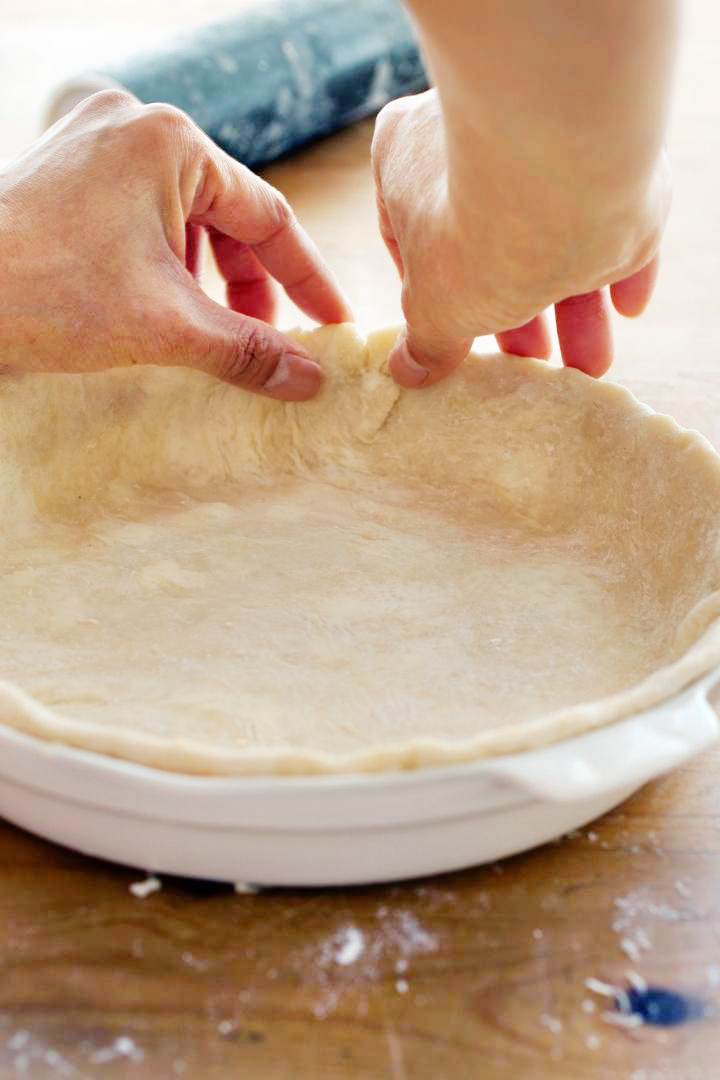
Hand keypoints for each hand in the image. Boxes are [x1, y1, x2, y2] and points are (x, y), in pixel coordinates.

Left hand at [0, 90, 351, 398]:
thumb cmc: (46, 293)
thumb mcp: (167, 326)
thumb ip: (248, 349)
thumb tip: (309, 380)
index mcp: (171, 142)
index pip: (269, 215)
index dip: (306, 279)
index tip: (330, 325)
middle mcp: (134, 126)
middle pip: (226, 214)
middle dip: (249, 285)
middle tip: (265, 343)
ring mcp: (95, 144)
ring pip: (183, 217)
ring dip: (206, 279)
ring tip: (208, 331)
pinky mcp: (67, 170)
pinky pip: (141, 215)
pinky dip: (164, 263)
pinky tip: (161, 308)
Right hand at [372, 89, 670, 387]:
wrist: (564, 169)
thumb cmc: (470, 233)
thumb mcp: (436, 308)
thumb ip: (426, 340)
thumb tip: (410, 370)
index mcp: (409, 153)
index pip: (409, 229)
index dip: (430, 290)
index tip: (452, 332)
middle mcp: (480, 134)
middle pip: (492, 240)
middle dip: (514, 312)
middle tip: (528, 358)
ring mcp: (549, 142)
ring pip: (557, 235)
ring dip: (574, 309)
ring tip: (585, 362)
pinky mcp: (612, 155)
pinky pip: (615, 217)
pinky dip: (622, 267)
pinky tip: (627, 309)